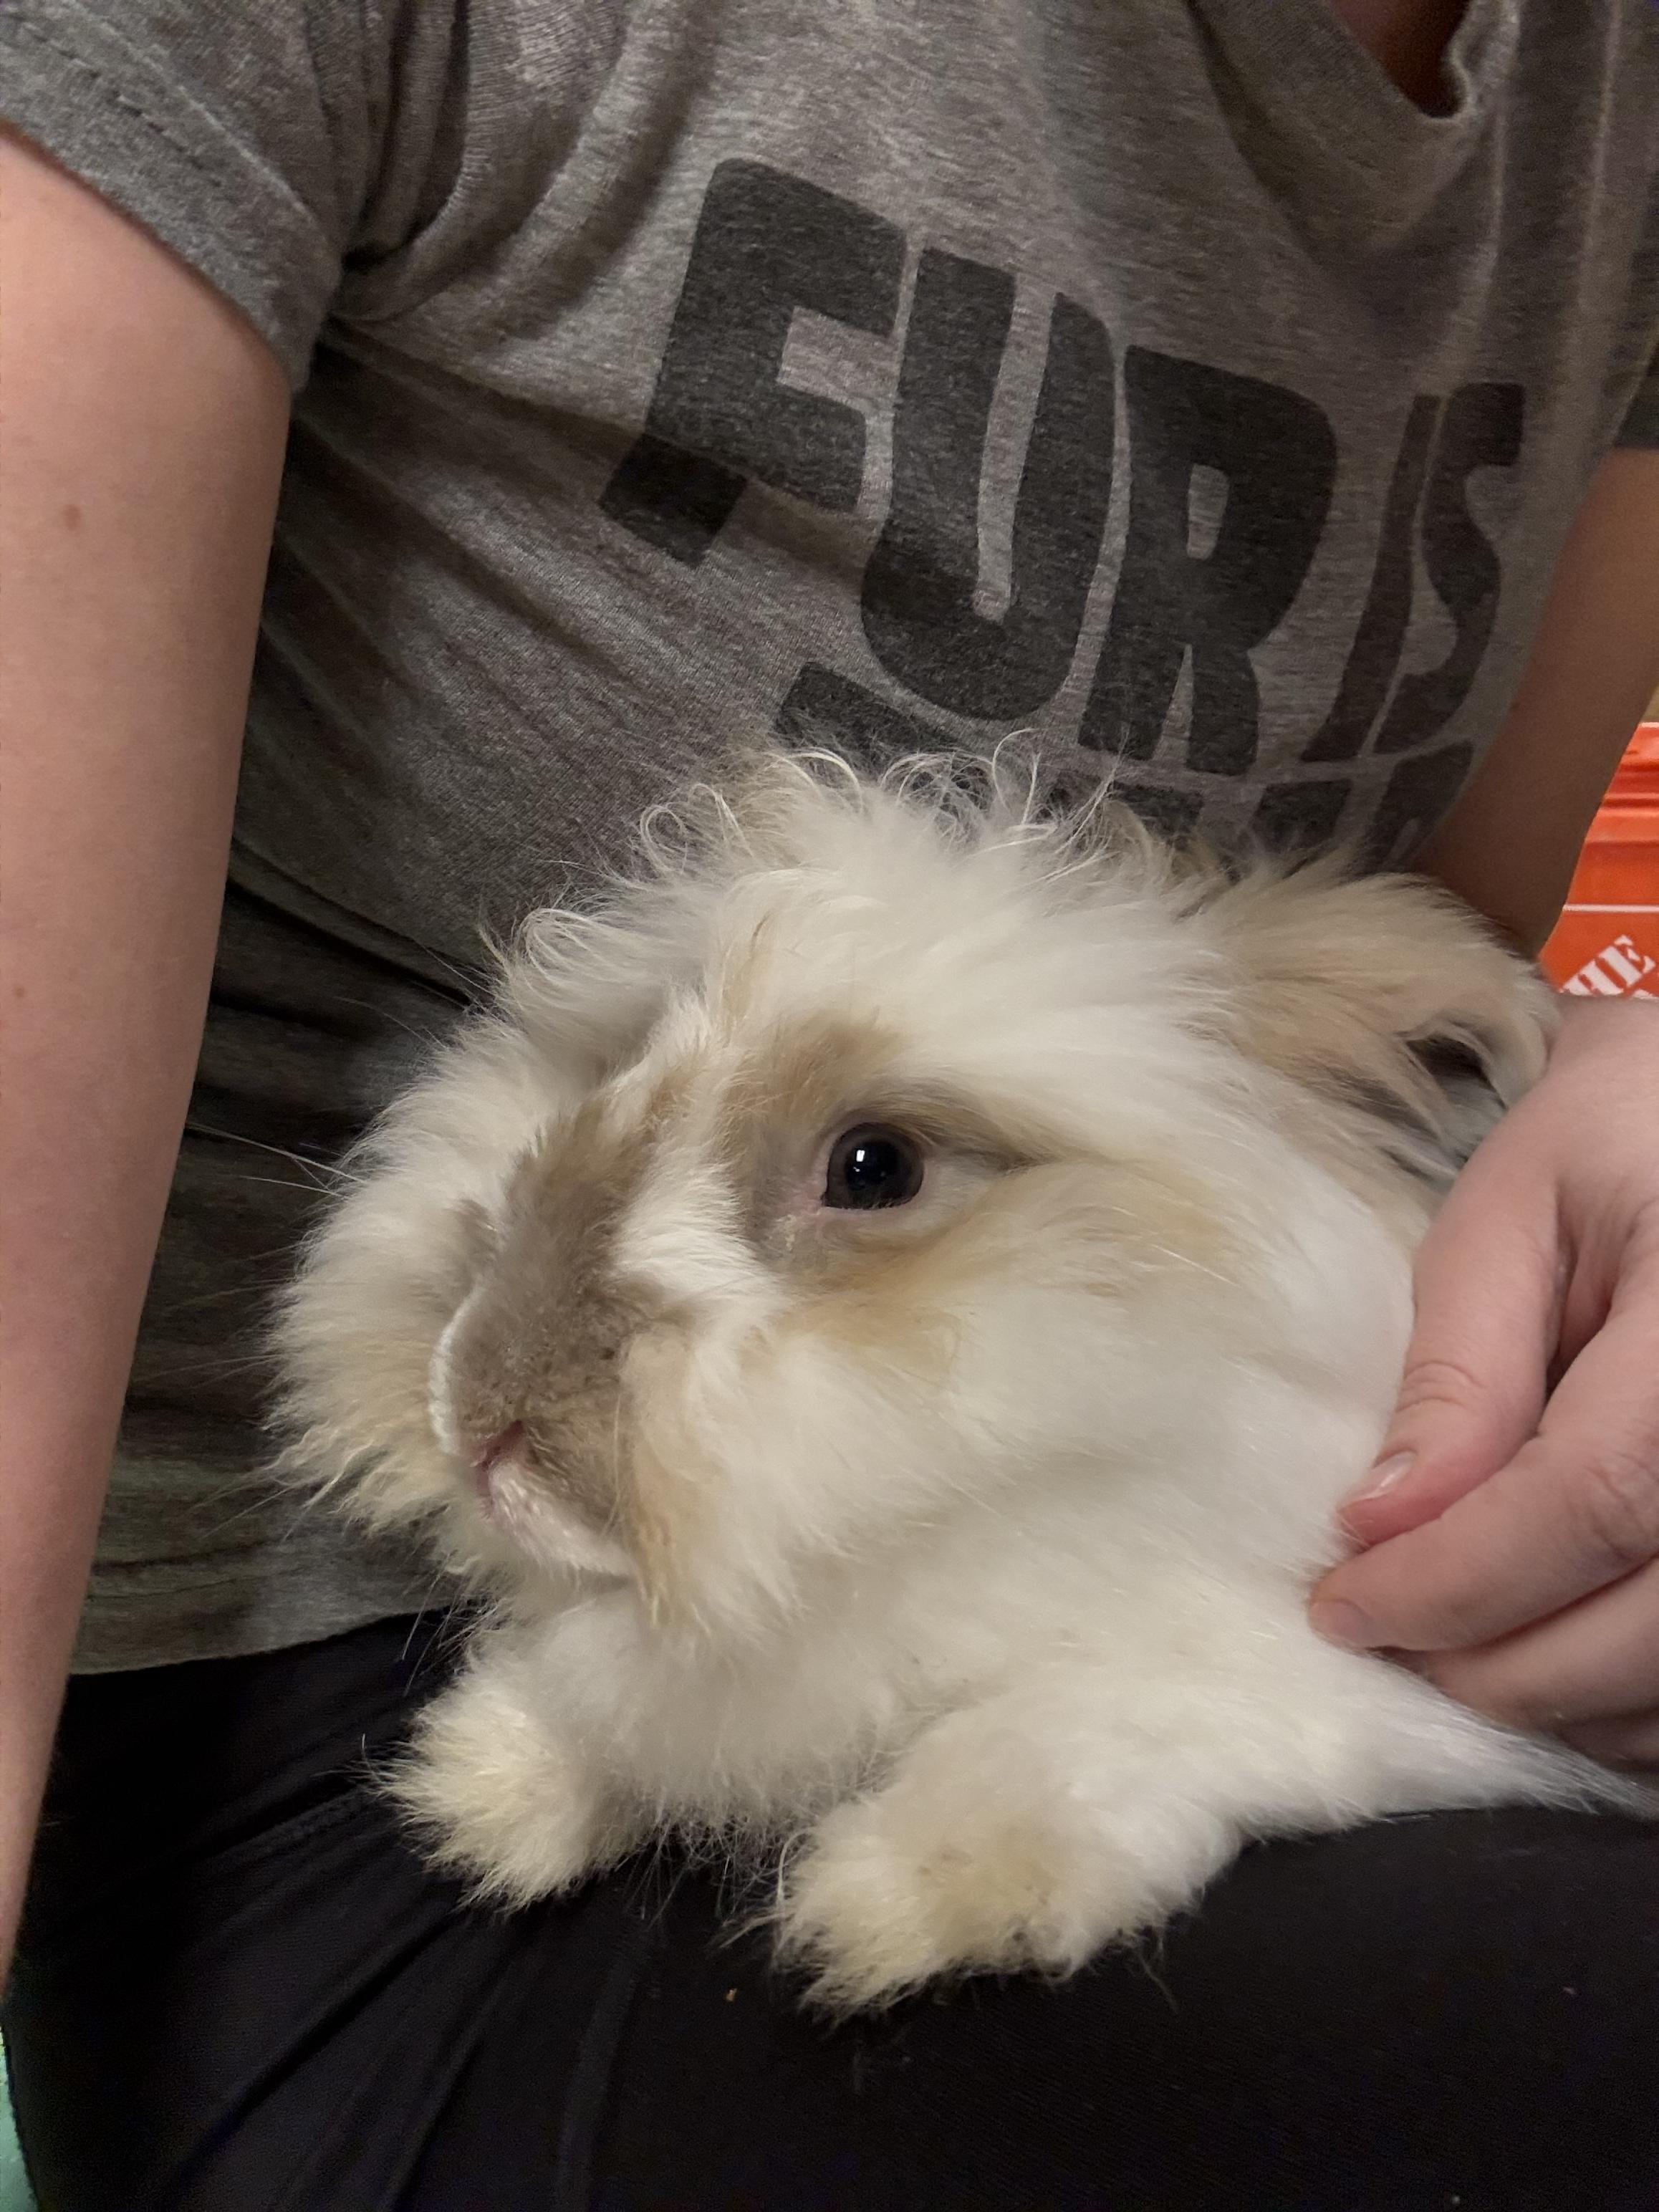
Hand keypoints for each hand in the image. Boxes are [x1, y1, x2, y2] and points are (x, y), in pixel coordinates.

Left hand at [1309, 995, 1658, 1766]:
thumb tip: (1381, 1531)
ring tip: (1458, 1647)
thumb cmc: (1611, 1150)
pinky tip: (1556, 1653)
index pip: (1591, 1500)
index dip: (1456, 1580)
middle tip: (1386, 1640)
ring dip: (1568, 1700)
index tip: (1343, 1606)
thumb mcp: (1508, 1219)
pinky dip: (1635, 1700)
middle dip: (1496, 1664)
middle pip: (1655, 1622)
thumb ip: (1457, 1377)